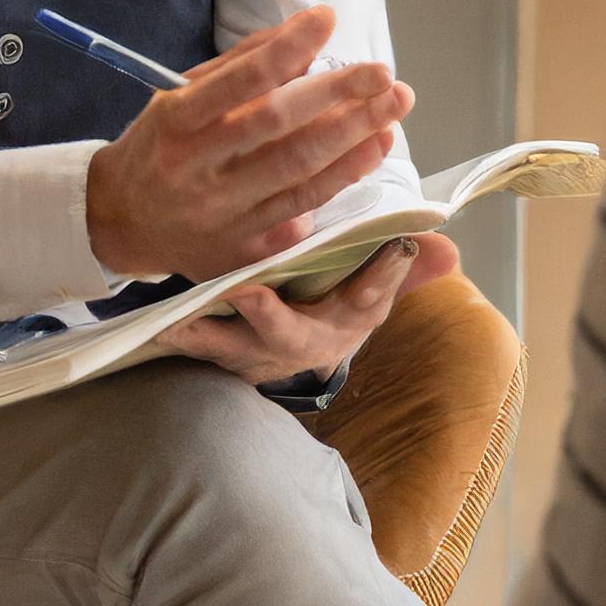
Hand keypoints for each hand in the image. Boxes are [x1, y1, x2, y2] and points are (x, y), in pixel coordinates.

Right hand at [85, 7, 414, 282]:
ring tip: (391, 111)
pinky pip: (300, 212)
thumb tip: (305, 37)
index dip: (287, 48)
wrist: (121, 222)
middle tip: (384, 75)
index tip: (328, 18)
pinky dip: (340, 180)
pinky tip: (371, 153)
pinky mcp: (239, 252)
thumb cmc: (162, 146)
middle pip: (277, 126)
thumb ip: (240, 66)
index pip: (240, 80)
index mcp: (176, 121)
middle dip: (338, 96)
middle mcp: (196, 169)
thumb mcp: (180, 95)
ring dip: (353, 140)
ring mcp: (218, 215)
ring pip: (296, 173)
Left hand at [160, 233, 457, 385]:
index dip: (380, 279)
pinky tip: (160, 325)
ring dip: (208, 337)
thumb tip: (446, 249)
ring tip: (179, 324)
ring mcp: (257, 356)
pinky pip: (202, 348)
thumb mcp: (370, 291)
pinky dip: (183, 337)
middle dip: (272, 316)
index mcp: (344, 323)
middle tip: (252, 292)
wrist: (287, 346)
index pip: (369, 299)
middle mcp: (300, 345)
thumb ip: (401, 270)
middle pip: (291, 335)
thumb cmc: (330, 306)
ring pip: (234, 350)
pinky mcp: (222, 354)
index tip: (386, 251)